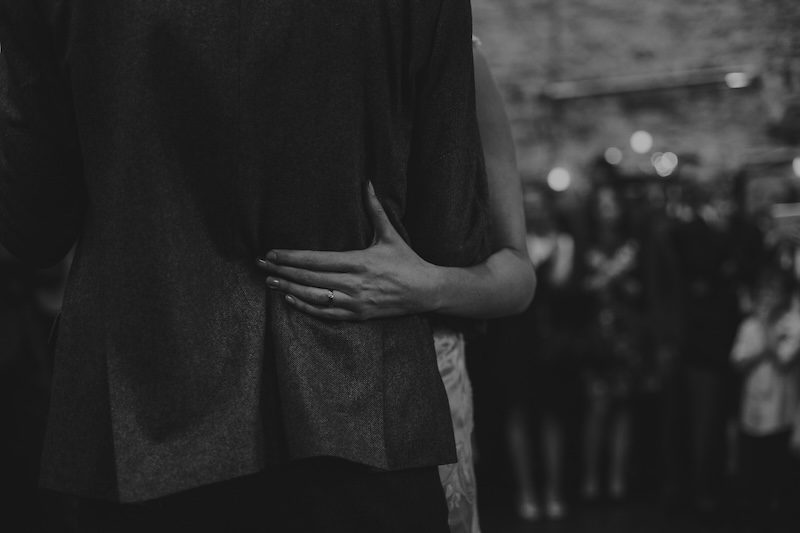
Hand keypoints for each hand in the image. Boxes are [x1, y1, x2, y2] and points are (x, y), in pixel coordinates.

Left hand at [256, 182, 439, 320]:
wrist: (426, 291)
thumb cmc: (407, 261)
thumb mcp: (390, 234)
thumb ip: (375, 209)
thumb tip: (367, 182)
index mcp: (359, 262)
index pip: (317, 260)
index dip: (291, 257)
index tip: (272, 253)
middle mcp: (354, 283)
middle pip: (310, 278)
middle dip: (283, 272)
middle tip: (261, 266)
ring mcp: (355, 301)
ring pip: (314, 297)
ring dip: (289, 290)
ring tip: (270, 283)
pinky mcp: (358, 315)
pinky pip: (327, 313)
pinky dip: (306, 307)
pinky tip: (290, 300)